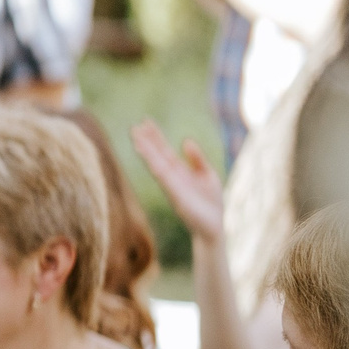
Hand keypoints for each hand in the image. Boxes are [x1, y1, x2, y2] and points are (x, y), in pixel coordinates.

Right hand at [131, 120, 226, 245]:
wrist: (214, 226)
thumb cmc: (211, 203)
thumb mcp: (208, 175)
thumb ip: (197, 158)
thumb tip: (185, 140)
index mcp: (180, 171)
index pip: (164, 150)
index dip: (156, 136)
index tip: (146, 121)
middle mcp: (172, 176)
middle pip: (157, 155)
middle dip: (147, 141)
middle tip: (134, 126)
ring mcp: (172, 185)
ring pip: (156, 164)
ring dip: (146, 151)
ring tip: (135, 137)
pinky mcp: (176, 194)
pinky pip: (164, 177)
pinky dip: (156, 166)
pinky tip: (149, 156)